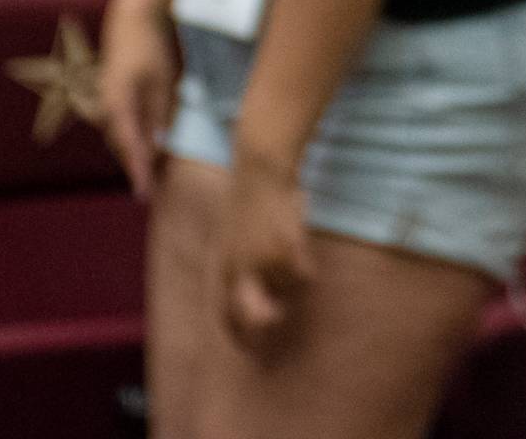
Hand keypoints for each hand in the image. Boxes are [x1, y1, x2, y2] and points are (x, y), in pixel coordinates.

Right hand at [97, 0, 179, 199]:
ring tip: (148, 181)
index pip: (129, 145)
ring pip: (121, 138)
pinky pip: (122, 127)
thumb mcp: (161, 81)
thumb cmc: (149, 49)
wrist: (130, 22)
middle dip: (136, 169)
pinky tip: (144, 154)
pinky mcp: (111, 100)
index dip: (137, 170)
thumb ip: (158, 114)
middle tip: (149, 194)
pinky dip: (133, 142)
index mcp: (117, 103)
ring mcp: (106, 103)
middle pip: (122, 147)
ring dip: (134, 157)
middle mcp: (106, 107)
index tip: (143, 192)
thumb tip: (158, 145)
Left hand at [216, 155, 312, 347]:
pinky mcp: (287, 249)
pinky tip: (296, 241)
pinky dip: (304, 263)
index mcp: (221, 268)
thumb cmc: (243, 202)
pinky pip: (303, 274)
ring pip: (287, 290)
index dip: (238, 338)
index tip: (250, 353)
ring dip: (290, 278)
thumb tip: (251, 305)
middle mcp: (240, 270)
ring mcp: (264, 260)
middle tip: (276, 320)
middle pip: (256, 317)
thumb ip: (232, 270)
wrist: (259, 172)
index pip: (225, 315)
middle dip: (266, 325)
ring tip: (284, 248)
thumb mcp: (225, 239)